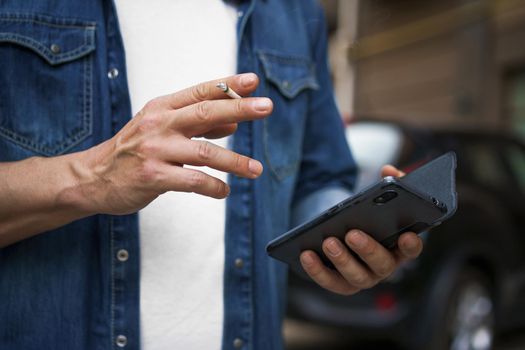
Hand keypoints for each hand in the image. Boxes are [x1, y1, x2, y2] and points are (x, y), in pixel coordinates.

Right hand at [70, 73, 271, 214]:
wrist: (93, 177)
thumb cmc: (134, 151)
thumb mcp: (161, 129)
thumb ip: (197, 125)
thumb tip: (234, 124)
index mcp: (162, 108)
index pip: (201, 92)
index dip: (229, 85)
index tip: (254, 82)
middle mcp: (158, 124)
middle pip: (206, 112)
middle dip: (240, 108)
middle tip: (267, 107)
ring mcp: (155, 150)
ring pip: (204, 152)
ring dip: (235, 161)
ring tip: (256, 169)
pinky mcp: (152, 177)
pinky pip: (192, 181)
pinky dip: (213, 187)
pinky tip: (224, 191)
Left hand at [299, 165, 423, 294]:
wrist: (343, 232)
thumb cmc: (367, 215)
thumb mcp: (378, 199)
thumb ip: (390, 183)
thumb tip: (388, 170)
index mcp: (399, 245)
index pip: (411, 248)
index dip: (411, 244)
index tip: (407, 235)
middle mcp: (385, 266)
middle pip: (382, 263)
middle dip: (367, 249)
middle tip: (352, 233)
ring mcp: (364, 277)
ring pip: (356, 275)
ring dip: (342, 259)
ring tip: (328, 241)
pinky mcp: (342, 284)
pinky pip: (329, 281)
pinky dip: (317, 270)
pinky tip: (305, 254)